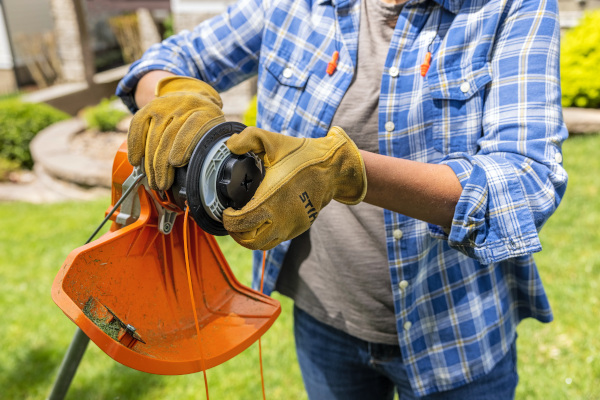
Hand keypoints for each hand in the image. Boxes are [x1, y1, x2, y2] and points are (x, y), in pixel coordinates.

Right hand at [127, 76, 224, 189]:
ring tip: (153, 181)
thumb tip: (202, 175)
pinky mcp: (150, 106)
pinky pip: (138, 124)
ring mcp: (166, 104)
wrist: (192, 95)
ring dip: (151, 162)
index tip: (176, 162)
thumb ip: (212, 147)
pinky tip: (135, 161)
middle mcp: (185, 105)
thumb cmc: (205, 123)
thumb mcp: (215, 131)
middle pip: (170, 136)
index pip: (194, 126)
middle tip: (162, 185)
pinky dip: (134, 144)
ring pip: (154, 135)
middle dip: (163, 164)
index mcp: (206, 112)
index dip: (183, 144)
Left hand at [223, 126, 366, 249]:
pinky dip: (263, 235)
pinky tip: (260, 221)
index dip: (228, 220)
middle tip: (231, 218)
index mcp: (270, 200)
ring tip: (243, 224)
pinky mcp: (299, 228)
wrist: (332, 169)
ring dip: (248, 237)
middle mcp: (281, 218)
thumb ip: (247, 139)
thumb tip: (229, 145)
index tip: (226, 210)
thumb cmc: (303, 156)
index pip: (241, 223)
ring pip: (262, 245)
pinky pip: (275, 239)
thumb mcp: (273, 141)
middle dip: (235, 232)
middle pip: (249, 240)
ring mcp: (291, 226)